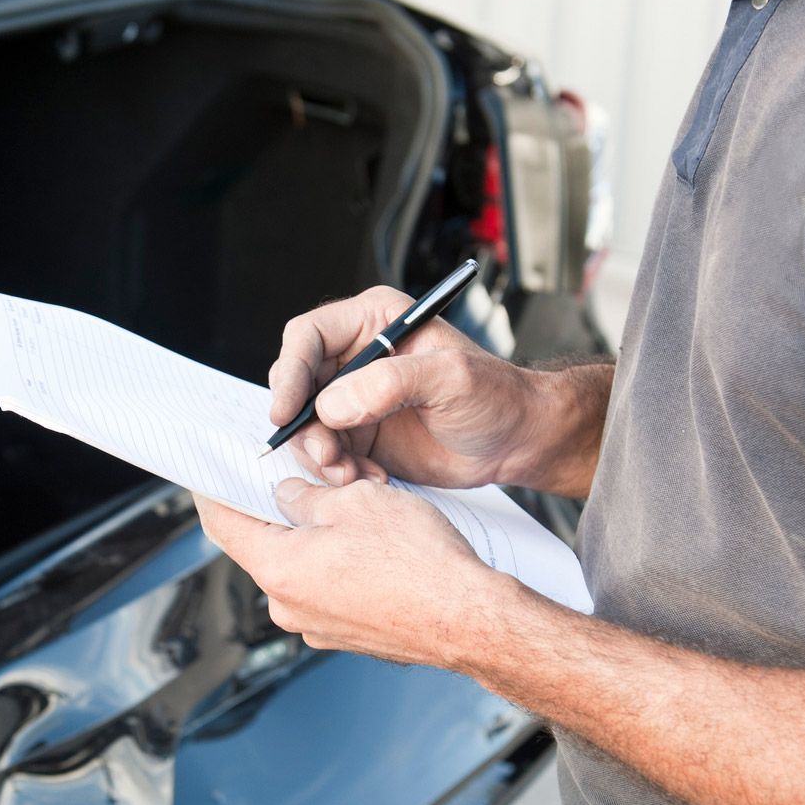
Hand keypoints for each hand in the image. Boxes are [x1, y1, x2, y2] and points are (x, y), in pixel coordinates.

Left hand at [194, 478, 511, 665]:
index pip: (222, 524)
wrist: (471, 620)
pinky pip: (327, 588)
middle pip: (263, 544)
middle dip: (280, 508)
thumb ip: (307, 495)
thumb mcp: (355, 501)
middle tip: (304, 477)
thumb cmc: (419, 562)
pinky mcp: (345, 634)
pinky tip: (373, 545)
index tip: (209, 470)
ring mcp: (316, 626)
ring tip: (356, 510)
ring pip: (300, 565)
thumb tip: (288, 495)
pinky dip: (338, 563)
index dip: (213, 490)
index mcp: (278, 570)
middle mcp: (288, 607)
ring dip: (316, 535)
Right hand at [267, 285, 553, 489]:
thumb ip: (391, 384)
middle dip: (304, 426)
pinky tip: (371, 481)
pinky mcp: (359, 436)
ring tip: (354, 476)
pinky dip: (340, 474)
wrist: (516, 440)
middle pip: (298, 386)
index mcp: (373, 323)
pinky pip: (327, 456)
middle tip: (328, 456)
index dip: (289, 373)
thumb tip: (332, 404)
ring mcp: (354, 400)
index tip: (287, 411)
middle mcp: (356, 359)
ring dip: (322, 457)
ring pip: (307, 427)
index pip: (308, 338)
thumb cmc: (496, 396)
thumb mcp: (451, 379)